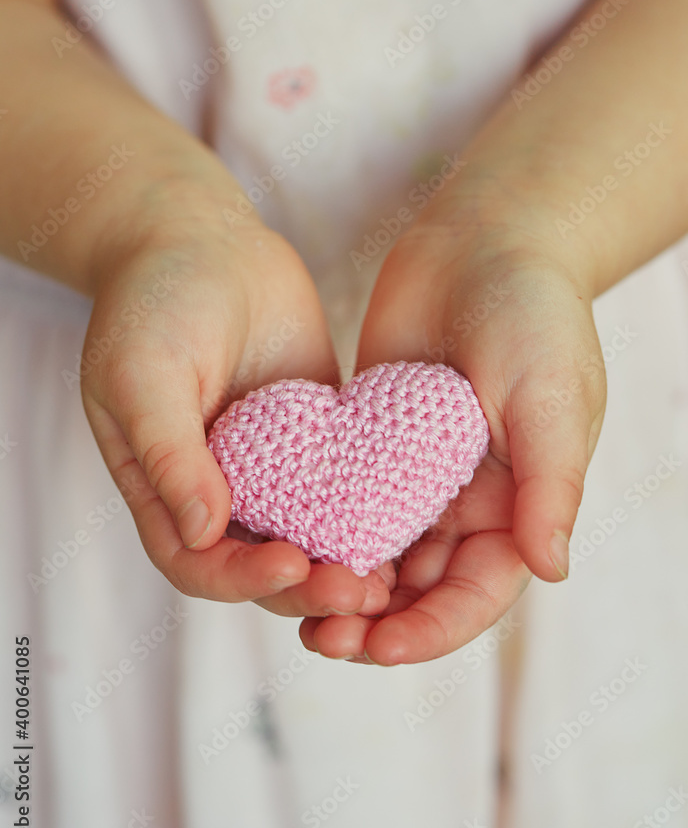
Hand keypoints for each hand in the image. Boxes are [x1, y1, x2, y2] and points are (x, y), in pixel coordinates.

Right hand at [81, 187, 390, 618]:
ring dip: (344, 561)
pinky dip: (369, 510)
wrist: (200, 238)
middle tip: (360, 589)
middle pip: (261, 565)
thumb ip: (168, 454)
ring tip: (389, 574)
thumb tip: (203, 532)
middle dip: (308, 587)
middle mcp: (221, 489)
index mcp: (167, 489)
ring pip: (310, 536)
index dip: (242, 579)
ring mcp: (273, 467)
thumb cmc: (154, 303)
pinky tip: (410, 518)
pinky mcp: (318, 439)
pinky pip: (345, 485)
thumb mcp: (143, 375)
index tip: (293, 566)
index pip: (199, 563)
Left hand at [300, 220, 605, 663]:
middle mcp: (468, 502)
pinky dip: (317, 528)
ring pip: (376, 553)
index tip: (380, 646)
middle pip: (420, 588)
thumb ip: (550, 481)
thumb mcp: (551, 392)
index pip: (478, 592)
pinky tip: (277, 541)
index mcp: (519, 504)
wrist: (482, 240)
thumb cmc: (532, 310)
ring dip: (339, 583)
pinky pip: (343, 501)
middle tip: (322, 637)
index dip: (433, 630)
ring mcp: (416, 475)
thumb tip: (552, 569)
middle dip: (375, 621)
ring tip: (291, 602)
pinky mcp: (373, 445)